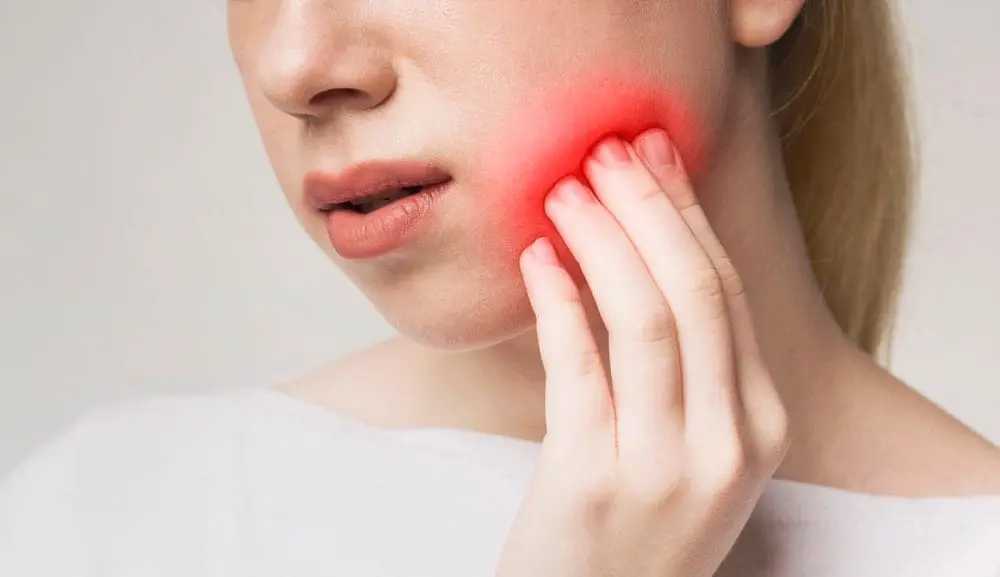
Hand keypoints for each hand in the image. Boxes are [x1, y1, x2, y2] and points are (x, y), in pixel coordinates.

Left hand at [497, 129, 789, 576]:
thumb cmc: (635, 523)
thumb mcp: (689, 445)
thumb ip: (686, 363)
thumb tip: (645, 241)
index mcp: (762, 426)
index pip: (729, 293)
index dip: (686, 213)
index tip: (651, 152)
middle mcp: (728, 444)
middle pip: (696, 293)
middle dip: (648, 209)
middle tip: (603, 151)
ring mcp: (665, 468)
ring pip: (647, 321)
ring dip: (602, 241)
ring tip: (563, 191)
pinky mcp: (592, 483)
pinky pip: (578, 367)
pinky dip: (557, 301)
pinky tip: (536, 259)